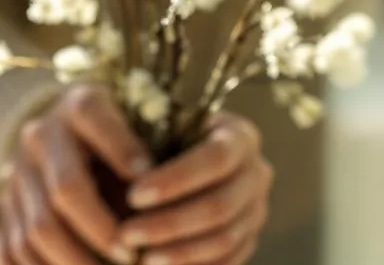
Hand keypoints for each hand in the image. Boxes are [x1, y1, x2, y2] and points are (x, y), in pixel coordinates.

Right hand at [0, 85, 151, 264]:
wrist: (54, 139)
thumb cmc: (119, 141)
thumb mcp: (135, 129)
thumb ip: (150, 160)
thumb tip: (175, 204)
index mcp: (78, 106)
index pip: (92, 115)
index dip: (121, 147)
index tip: (147, 181)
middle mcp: (41, 136)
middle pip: (65, 188)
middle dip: (101, 229)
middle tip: (130, 256)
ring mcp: (16, 176)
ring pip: (38, 230)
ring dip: (75, 262)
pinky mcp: (2, 212)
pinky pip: (14, 252)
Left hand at [117, 113, 271, 264]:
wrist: (180, 165)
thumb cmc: (162, 142)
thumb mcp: (156, 132)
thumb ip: (146, 149)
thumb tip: (131, 180)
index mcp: (239, 136)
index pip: (216, 158)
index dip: (176, 179)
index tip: (134, 195)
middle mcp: (256, 173)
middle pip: (220, 205)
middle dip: (170, 224)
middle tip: (127, 235)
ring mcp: (256, 210)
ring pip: (224, 240)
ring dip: (180, 253)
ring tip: (141, 258)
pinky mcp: (249, 240)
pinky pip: (228, 262)